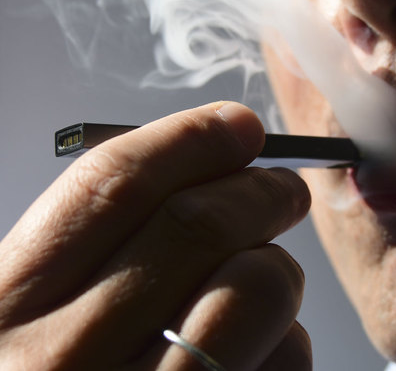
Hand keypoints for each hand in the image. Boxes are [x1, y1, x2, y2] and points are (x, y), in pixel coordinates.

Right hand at [0, 102, 311, 369]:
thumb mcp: (26, 327)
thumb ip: (91, 259)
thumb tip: (200, 176)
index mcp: (3, 312)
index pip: (113, 184)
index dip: (189, 139)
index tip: (238, 126)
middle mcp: (60, 363)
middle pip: (197, 225)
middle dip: (259, 191)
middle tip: (283, 190)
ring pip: (256, 286)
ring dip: (280, 268)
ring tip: (271, 277)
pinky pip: (283, 362)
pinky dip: (288, 343)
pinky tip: (261, 355)